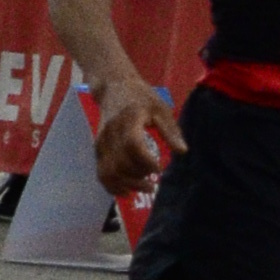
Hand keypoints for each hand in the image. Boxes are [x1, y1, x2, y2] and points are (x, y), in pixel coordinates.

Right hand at [91, 80, 173, 199]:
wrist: (113, 88)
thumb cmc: (141, 97)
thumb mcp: (160, 108)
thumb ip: (170, 130)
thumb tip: (182, 152)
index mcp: (129, 119)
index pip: (133, 145)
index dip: (145, 161)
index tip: (159, 168)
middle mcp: (111, 132)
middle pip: (120, 163)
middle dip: (138, 178)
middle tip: (153, 182)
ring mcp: (101, 142)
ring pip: (109, 172)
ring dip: (126, 185)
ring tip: (144, 187)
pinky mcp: (97, 149)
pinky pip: (101, 173)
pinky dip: (112, 186)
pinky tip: (126, 191)